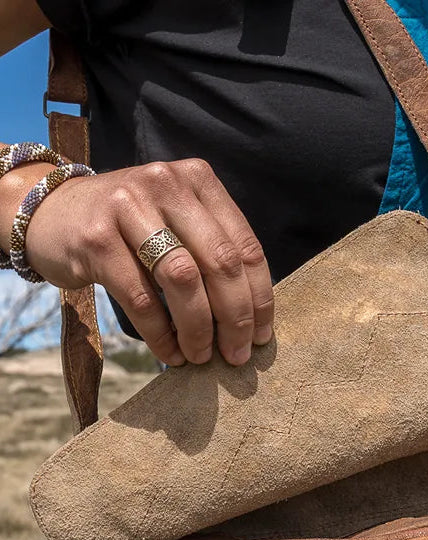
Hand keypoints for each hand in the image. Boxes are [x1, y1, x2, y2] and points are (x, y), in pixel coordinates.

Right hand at [23, 158, 273, 366]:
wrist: (50, 212)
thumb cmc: (128, 228)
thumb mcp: (175, 221)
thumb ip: (211, 252)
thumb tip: (252, 319)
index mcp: (198, 180)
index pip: (245, 246)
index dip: (259, 298)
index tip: (263, 337)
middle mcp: (166, 185)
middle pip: (219, 263)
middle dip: (235, 318)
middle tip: (237, 355)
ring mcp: (128, 207)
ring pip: (183, 280)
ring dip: (198, 329)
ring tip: (201, 357)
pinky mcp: (97, 238)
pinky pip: (141, 298)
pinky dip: (161, 334)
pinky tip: (170, 352)